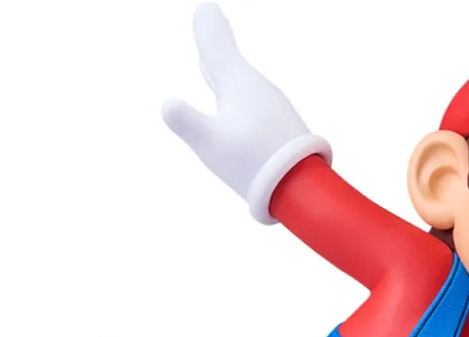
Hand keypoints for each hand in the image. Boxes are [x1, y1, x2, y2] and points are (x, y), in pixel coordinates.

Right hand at [162, 3, 330, 222]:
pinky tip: (236, 111)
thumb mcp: (211, 143)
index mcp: (238, 83)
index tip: (205, 7)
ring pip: (239, 86)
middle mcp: (257, 89)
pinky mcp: (280, 130)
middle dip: (214, 48)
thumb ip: (186, 122)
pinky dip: (237, 99)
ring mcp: (272, 109)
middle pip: (228, 64)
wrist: (301, 186)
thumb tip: (167, 105)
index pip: (216, 47)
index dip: (207, 29)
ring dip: (224, 76)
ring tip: (211, 69)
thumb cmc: (253, 162)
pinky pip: (251, 106)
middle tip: (207, 23)